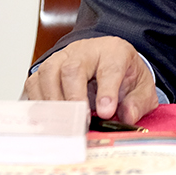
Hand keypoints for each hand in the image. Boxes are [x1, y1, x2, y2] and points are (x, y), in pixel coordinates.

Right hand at [22, 36, 157, 123]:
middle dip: (74, 97)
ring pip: (49, 73)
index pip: (110, 68)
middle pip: (73, 68)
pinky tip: (49, 119)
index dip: (107, 91)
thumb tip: (127, 116)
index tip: (106, 112)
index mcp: (114, 52)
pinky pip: (34, 84)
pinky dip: (39, 103)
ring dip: (55, 102)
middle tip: (80, 122)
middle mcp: (85, 51)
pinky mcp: (44, 70)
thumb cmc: (123, 75)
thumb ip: (138, 102)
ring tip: (64, 124)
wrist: (107, 62)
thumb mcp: (141, 87)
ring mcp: (61, 58)